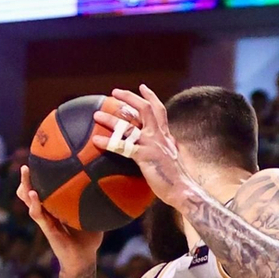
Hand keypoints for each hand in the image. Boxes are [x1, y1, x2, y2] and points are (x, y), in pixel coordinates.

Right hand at [16, 165, 101, 273]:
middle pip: (31, 188)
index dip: (40, 173)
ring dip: (25, 185)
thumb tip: (112, 182)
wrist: (83, 258)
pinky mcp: (46, 228)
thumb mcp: (94, 215)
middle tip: (29, 159)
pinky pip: (37, 214)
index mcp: (55, 205)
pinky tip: (34, 194)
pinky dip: (34, 203)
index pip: (44, 186)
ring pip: (28, 199)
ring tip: (25, 171)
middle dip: (28, 175)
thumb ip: (98, 201)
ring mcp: (45, 219)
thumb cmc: (89, 237)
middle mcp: (47, 210)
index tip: (41, 155)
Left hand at [98, 84, 192, 213]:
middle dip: (129, 98)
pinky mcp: (144, 157)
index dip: (150, 97)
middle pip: (145, 109)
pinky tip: (96, 141)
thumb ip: (167, 147)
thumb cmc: (176, 178)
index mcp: (165, 136)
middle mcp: (159, 136)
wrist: (183, 190)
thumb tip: (167, 144)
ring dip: (111, 120)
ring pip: (129, 127)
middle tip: (115, 92)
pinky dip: (108, 143)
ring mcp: (151, 145)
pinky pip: (122, 147)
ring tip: (97, 115)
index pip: (159, 110)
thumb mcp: (172, 157)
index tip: (142, 87)